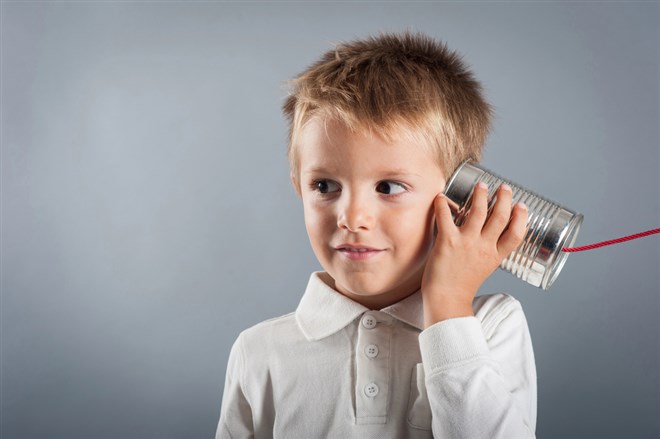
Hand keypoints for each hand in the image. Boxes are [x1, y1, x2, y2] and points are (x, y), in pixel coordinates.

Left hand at [421, 182, 527, 326]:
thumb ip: (487, 251)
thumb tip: (486, 234)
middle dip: (504, 199)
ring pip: (478, 211)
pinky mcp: (448, 241)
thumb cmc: (462, 284)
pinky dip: (443, 204)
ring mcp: (467, 243)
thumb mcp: (484, 268)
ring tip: (481, 185)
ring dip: (480, 195)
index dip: (521, 218)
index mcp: (495, 256)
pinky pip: (446, 216)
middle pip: (500, 217)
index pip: (516, 234)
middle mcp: (484, 247)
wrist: (446, 299)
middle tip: (504, 188)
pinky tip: (441, 196)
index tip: (522, 206)